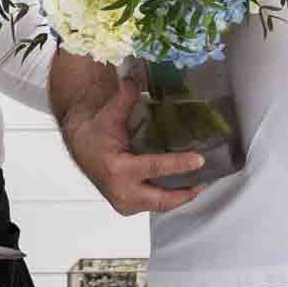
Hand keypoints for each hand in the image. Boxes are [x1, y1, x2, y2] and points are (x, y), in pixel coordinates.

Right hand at [70, 75, 209, 216]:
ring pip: (160, 204)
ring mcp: (124, 203)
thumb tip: (134, 80)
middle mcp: (121, 191)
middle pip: (162, 199)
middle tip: (206, 179)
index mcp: (118, 169)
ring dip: (180, 196)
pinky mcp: (127, 206)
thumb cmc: (95, 133)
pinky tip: (184, 186)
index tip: (199, 160)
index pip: (155, 168)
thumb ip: (124, 99)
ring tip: (200, 182)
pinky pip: (153, 204)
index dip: (179, 164)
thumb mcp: (109, 115)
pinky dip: (169, 196)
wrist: (81, 149)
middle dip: (186, 193)